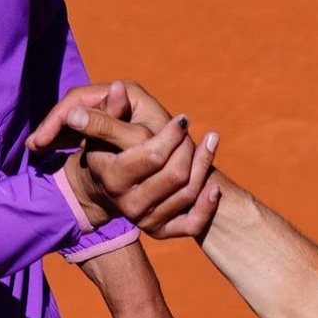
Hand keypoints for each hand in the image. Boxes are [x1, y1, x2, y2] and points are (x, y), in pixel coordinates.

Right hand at [39, 83, 223, 239]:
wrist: (103, 187)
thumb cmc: (107, 149)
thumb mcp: (104, 129)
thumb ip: (111, 111)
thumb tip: (118, 88)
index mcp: (112, 176)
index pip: (152, 155)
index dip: (172, 135)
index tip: (183, 119)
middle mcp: (128, 203)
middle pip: (175, 174)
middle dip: (188, 148)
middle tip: (190, 132)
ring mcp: (144, 219)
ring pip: (188, 193)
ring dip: (204, 164)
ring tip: (209, 142)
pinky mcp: (160, 230)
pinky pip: (192, 224)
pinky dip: (207, 204)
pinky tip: (213, 184)